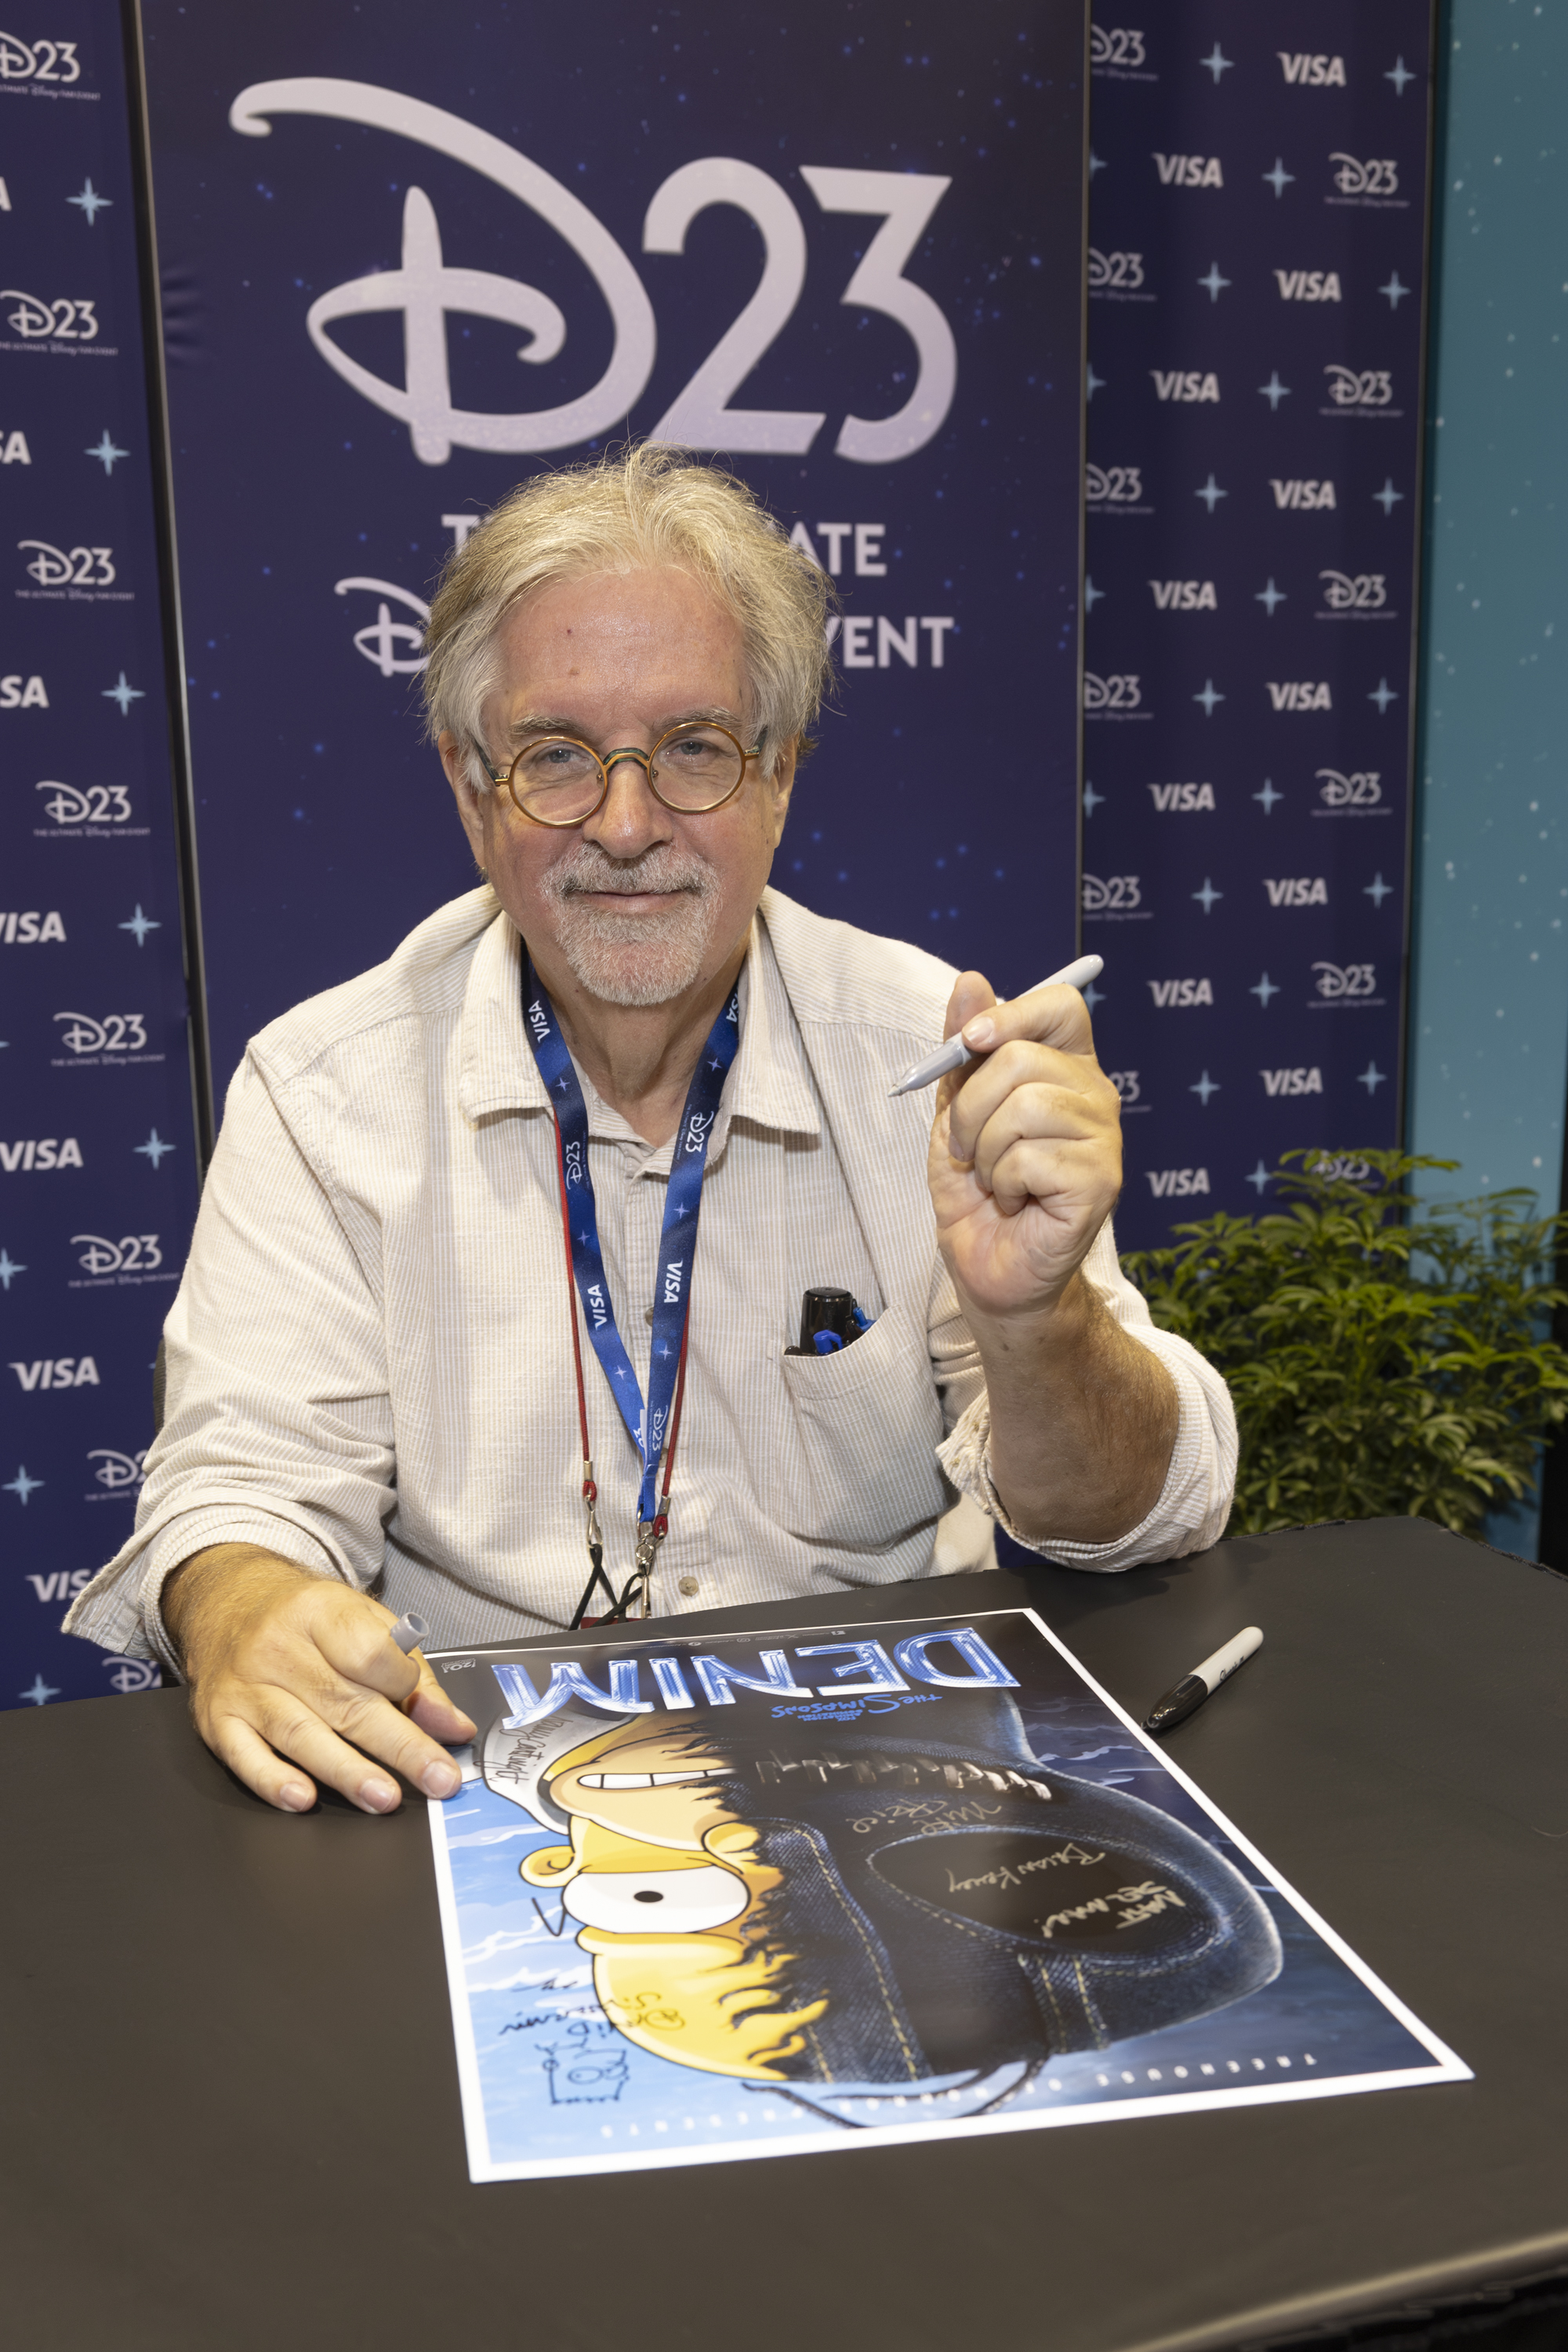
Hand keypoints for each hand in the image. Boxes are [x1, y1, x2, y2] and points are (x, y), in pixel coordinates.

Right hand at [163, 1545, 476, 1815]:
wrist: (229, 1605)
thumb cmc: (308, 1620)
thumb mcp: (366, 1623)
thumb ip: (412, 1675)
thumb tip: (452, 1727)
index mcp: (319, 1611)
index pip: (369, 1653)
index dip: (403, 1684)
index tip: (428, 1711)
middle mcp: (277, 1647)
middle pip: (345, 1703)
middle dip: (398, 1747)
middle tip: (437, 1780)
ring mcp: (245, 1685)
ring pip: (299, 1733)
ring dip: (346, 1771)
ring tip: (384, 1798)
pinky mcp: (218, 1720)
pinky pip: (245, 1756)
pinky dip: (273, 1781)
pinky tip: (303, 1799)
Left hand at [926, 969, 1122, 1325]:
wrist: (989, 1267)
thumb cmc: (978, 1192)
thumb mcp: (956, 1112)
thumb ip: (963, 1051)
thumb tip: (970, 981)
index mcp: (1066, 1069)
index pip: (1060, 1006)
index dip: (1012, 1013)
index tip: (972, 1040)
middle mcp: (1095, 1096)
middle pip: (1023, 1058)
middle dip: (971, 1107)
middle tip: (970, 1148)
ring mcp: (1104, 1140)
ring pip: (1023, 1108)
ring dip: (986, 1151)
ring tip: (996, 1179)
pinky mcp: (1102, 1183)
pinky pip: (1031, 1157)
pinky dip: (1005, 1182)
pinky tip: (1017, 1200)